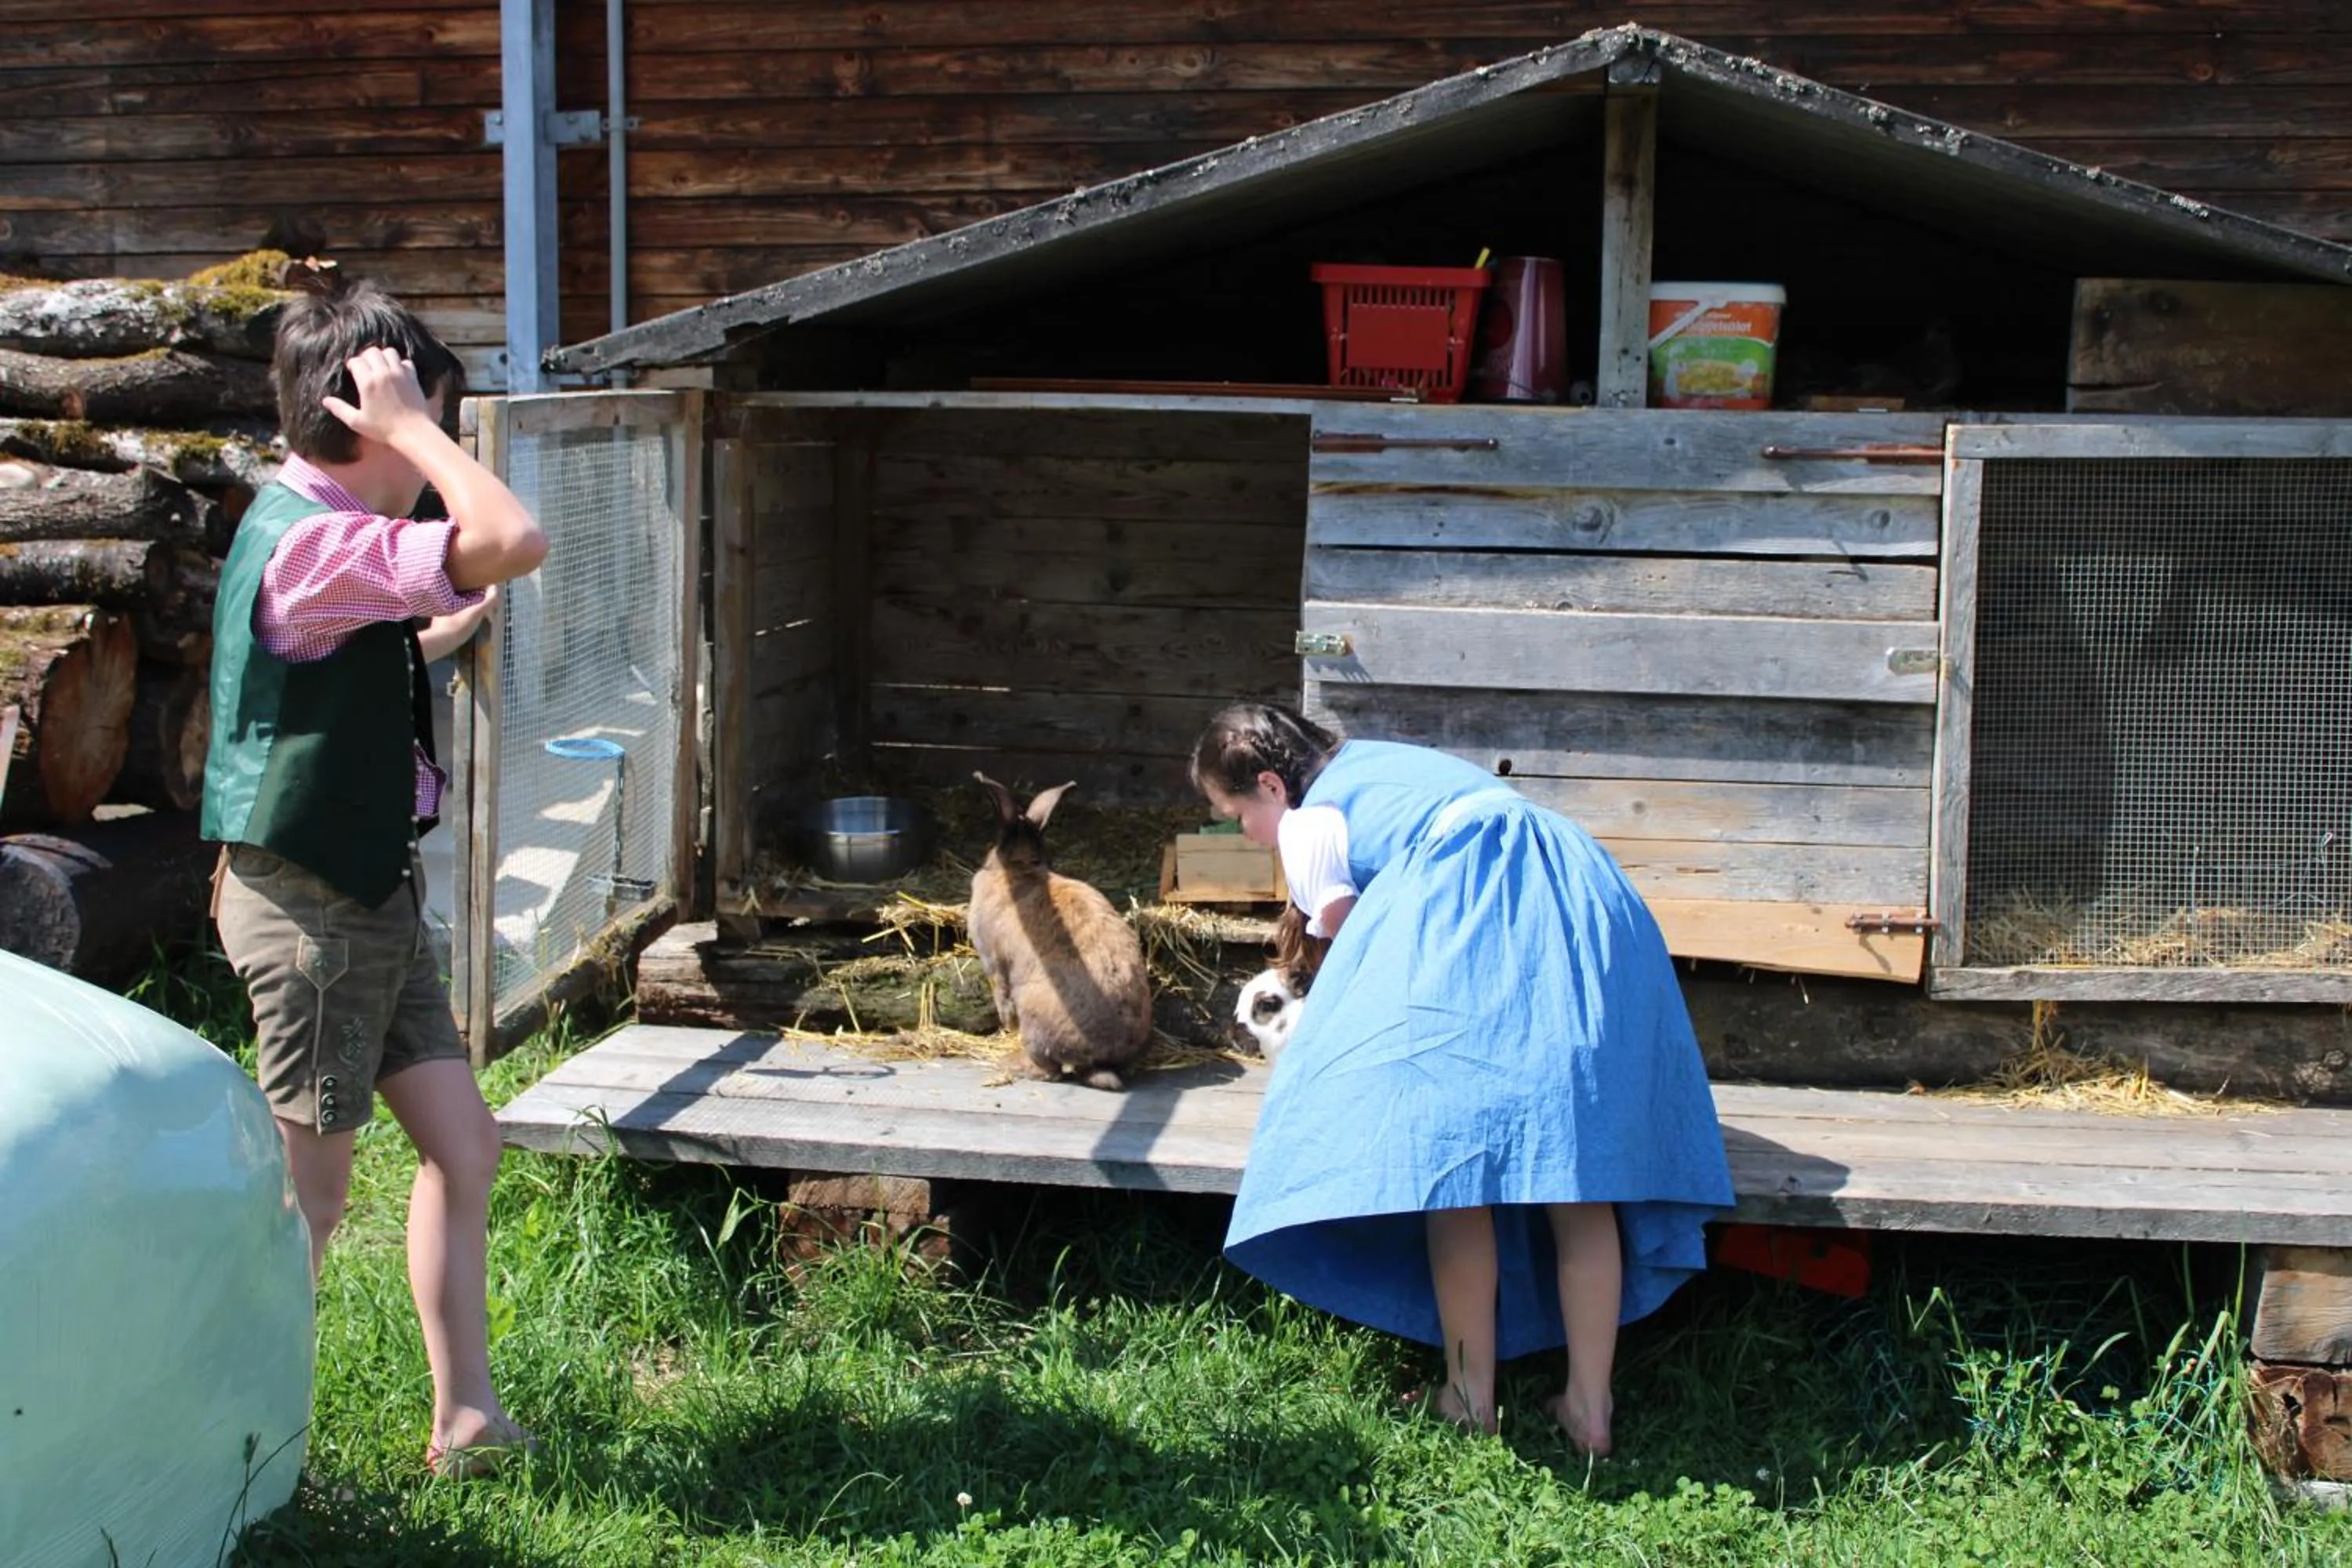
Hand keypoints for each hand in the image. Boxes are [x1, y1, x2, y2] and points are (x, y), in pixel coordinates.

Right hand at [320, 345, 435, 444]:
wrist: (413, 432)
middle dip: (366, 357)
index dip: (352, 364)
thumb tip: (325, 400)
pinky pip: (405, 361)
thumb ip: (340, 409)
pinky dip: (400, 364)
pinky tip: (396, 373)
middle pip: (372, 351)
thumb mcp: (357, 422)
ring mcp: (400, 374)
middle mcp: (383, 374)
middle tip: (365, 367)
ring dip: (383, 356)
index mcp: (367, 382)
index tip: (352, 371)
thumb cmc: (384, 429)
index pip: (356, 361)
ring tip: (380, 367)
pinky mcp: (413, 377)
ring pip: (389, 352)